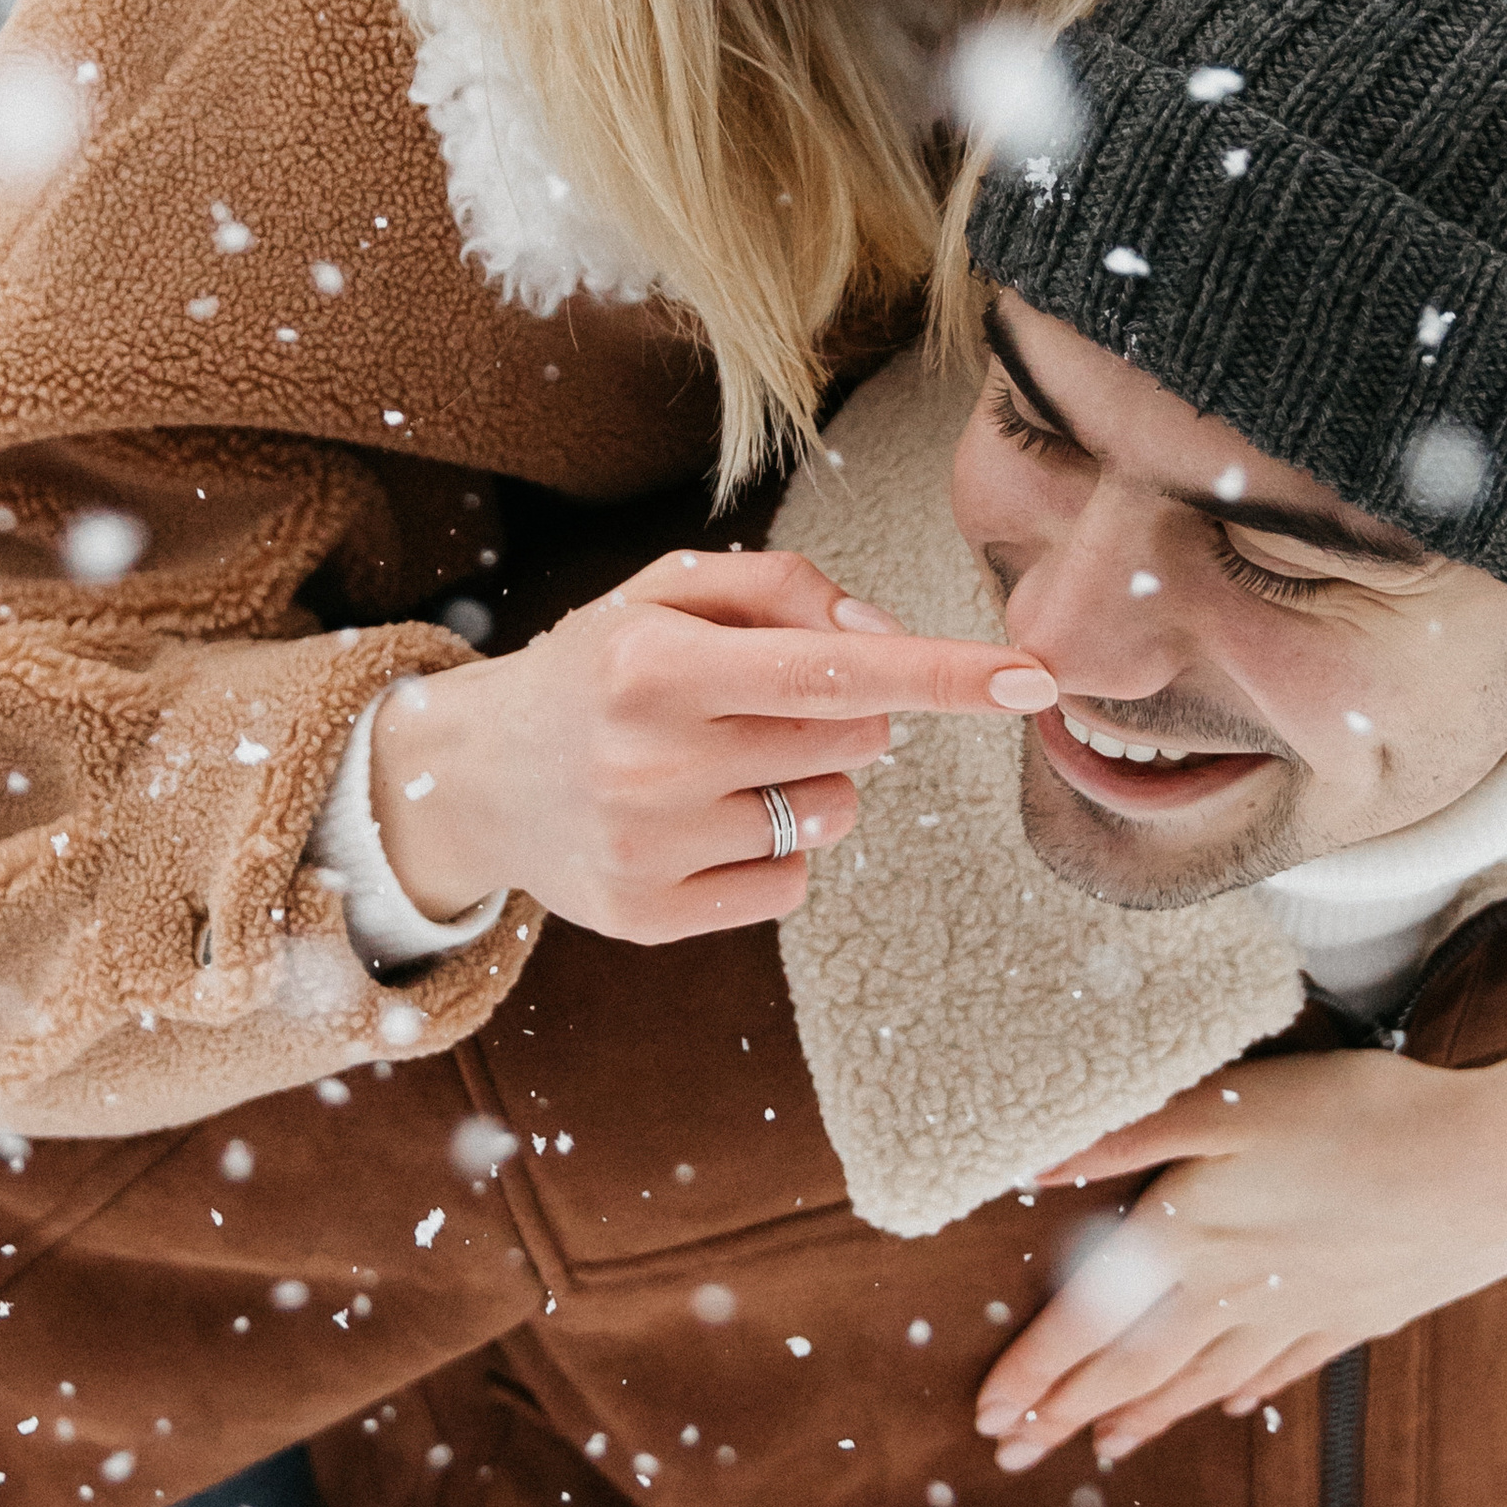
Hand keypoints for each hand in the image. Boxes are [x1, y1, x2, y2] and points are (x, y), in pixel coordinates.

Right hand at [367, 547, 1055, 937]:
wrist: (470, 776)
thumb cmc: (601, 667)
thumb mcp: (668, 595)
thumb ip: (785, 590)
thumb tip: (890, 638)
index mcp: (656, 663)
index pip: (837, 667)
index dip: (945, 673)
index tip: (1036, 679)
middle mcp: (651, 758)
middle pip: (855, 738)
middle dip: (845, 714)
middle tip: (756, 706)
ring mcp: (650, 847)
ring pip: (833, 813)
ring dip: (810, 783)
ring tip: (719, 766)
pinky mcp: (651, 917)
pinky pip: (791, 884)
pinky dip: (775, 851)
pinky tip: (702, 825)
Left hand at [972, 996, 1506, 1469]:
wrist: (1493, 1167)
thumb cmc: (1357, 1115)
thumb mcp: (1232, 1102)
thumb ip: (1130, 1133)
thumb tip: (1033, 1167)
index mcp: (1193, 1237)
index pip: (1092, 1321)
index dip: (1036, 1369)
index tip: (987, 1415)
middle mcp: (1238, 1291)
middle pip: (1135, 1365)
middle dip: (1067, 1410)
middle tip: (1013, 1455)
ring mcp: (1299, 1310)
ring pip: (1200, 1377)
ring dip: (1141, 1415)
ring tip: (1098, 1447)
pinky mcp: (1353, 1311)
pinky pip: (1277, 1366)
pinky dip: (1238, 1391)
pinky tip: (1226, 1406)